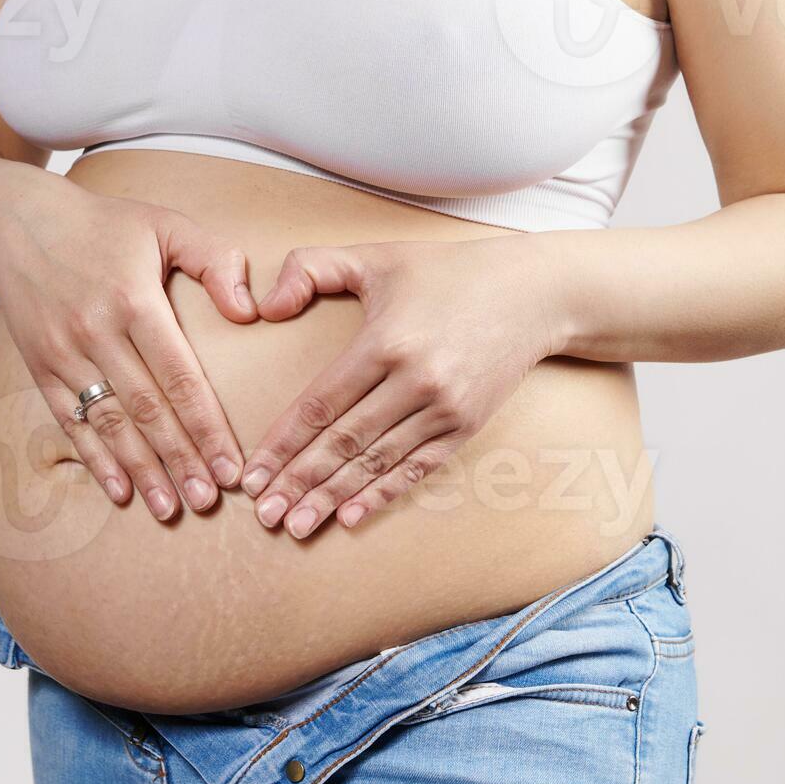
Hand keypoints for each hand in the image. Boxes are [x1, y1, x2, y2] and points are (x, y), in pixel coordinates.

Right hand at [0, 172, 256, 520]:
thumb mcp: (166, 225)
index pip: (178, 376)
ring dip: (141, 470)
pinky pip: (69, 421)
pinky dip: (94, 459)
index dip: (206, 426)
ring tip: (170, 508)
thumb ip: (215, 261)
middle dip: (179, 460)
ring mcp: (63, 353)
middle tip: (208, 501)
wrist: (17, 223)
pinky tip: (118, 491)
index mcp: (134, 300)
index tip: (231, 465)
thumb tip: (249, 311)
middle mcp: (96, 332)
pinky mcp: (39, 366)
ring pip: (109, 423)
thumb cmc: (104, 225)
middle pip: (146, 410)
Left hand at [237, 235, 565, 536]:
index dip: (283, 444)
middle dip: (299, 482)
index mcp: (386, 341)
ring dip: (332, 497)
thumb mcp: (375, 257)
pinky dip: (382, 494)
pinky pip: (417, 468)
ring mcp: (445, 408)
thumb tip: (263, 308)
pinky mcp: (466, 425)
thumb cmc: (445, 272)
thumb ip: (310, 268)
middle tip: (264, 515)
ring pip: (376, 462)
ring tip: (296, 526)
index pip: (321, 404)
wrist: (532, 293)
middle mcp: (415, 380)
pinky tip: (350, 516)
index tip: (252, 475)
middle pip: (344, 443)